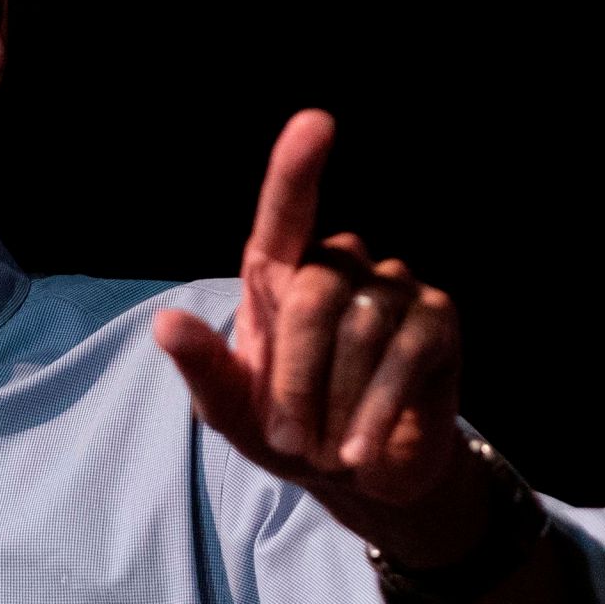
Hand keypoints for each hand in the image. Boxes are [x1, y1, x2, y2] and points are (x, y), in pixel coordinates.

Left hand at [153, 111, 474, 545]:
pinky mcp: (437, 321)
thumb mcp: (235, 413)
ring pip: (362, 327)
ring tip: (329, 449)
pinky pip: (408, 352)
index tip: (316, 125)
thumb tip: (166, 324)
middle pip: (314, 294)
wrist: (362, 478)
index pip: (286, 212)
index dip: (297, 168)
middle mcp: (340, 267)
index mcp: (280, 275)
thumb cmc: (292, 433)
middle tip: (290, 439)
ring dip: (338, 403)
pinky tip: (362, 449)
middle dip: (296, 377)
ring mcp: (393, 289)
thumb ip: (205, 371)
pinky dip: (378, 408)